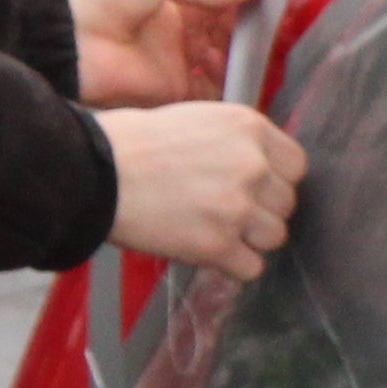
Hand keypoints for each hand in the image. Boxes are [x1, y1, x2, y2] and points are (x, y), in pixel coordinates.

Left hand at [59, 0, 258, 107]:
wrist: (59, 43)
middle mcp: (180, 31)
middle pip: (231, 32)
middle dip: (254, 30)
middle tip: (276, 29)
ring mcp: (179, 63)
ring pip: (229, 62)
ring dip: (246, 57)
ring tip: (258, 51)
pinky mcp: (176, 93)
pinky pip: (215, 93)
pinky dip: (232, 86)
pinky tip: (240, 74)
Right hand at [104, 102, 307, 282]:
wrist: (91, 169)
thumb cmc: (132, 143)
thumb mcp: (196, 119)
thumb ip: (238, 144)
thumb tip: (266, 170)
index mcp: (249, 128)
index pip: (295, 166)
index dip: (274, 179)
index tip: (251, 186)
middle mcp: (252, 166)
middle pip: (285, 203)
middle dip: (258, 209)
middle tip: (219, 207)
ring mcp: (237, 207)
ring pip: (274, 237)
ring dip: (247, 238)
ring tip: (210, 227)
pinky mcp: (217, 244)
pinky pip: (251, 268)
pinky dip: (231, 265)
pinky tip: (205, 249)